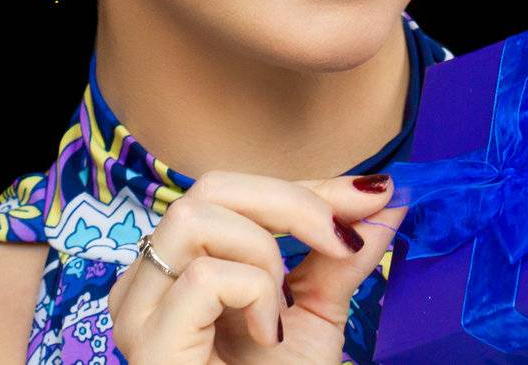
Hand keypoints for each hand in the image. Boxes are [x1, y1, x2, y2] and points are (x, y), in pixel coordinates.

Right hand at [106, 170, 406, 363]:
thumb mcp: (318, 312)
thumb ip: (342, 254)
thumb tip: (388, 196)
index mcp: (182, 264)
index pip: (236, 192)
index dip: (307, 186)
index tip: (373, 193)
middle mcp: (148, 280)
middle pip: (210, 187)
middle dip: (293, 202)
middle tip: (344, 241)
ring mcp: (139, 310)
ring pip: (195, 218)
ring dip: (264, 253)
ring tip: (283, 309)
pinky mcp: (148, 341)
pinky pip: (204, 276)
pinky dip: (253, 294)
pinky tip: (267, 336)